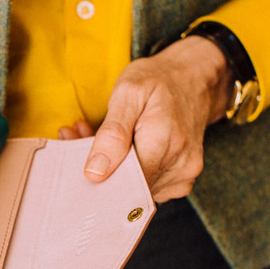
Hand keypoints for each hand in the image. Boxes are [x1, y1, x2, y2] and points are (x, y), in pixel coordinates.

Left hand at [82, 35, 232, 202]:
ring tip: (93, 136)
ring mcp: (183, 177)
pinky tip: (116, 149)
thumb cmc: (159, 80)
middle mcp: (180, 167)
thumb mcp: (129, 92)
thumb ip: (112, 134)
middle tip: (76, 138)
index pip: (123, 186)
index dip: (95, 177)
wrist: (195, 78)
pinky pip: (147, 186)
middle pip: (126, 189)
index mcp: (165, 144)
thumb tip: (95, 173)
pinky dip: (126, 171)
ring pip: (134, 190)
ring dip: (109, 169)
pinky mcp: (180, 180)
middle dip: (96, 169)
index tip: (74, 154)